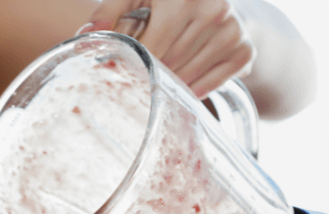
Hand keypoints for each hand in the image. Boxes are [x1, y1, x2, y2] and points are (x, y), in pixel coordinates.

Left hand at [79, 0, 255, 99]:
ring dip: (170, 85)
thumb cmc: (167, 0)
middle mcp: (213, 8)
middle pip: (170, 63)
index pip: (153, 46)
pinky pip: (212, 84)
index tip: (123, 75)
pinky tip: (184, 87)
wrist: (214, 0)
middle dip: (152, 75)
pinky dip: (194, 90)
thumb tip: (84, 37)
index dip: (136, 64)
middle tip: (139, 81)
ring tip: (161, 81)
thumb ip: (108, 13)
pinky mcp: (244, 50)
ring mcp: (232, 30)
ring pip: (189, 76)